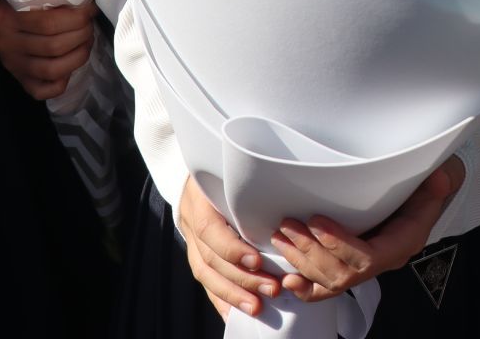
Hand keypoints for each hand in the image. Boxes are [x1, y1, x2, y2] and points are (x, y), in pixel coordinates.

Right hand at [0, 0, 95, 99]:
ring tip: (86, 41)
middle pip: (54, 47)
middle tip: (89, 25)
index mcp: (5, 18)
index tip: (90, 10)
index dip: (77, 18)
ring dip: (78, 55)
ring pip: (52, 70)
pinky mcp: (19, 80)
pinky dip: (63, 81)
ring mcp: (11, 65)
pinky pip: (43, 91)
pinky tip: (71, 64)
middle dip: (81, 35)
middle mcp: (5, 44)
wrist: (5, 15)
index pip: (48, 23)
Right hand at [178, 176, 283, 320]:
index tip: (257, 261)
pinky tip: (233, 314)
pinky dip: (220, 299)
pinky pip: (205, 280)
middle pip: (211, 258)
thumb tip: (289, 203)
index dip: (231, 248)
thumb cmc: (225, 167)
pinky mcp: (195, 252)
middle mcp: (191, 220)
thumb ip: (251, 187)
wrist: (199, 165)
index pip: (209, 229)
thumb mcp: (233, 169)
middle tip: (272, 289)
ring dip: (233, 294)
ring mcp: (190, 238)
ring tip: (257, 307)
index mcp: (199, 198)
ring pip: (206, 274)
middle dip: (241, 278)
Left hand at [271, 157, 464, 303]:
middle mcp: (382, 261)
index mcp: (400, 245)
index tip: (317, 221)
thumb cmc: (423, 188)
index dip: (340, 244)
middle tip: (289, 226)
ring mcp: (364, 267)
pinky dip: (306, 288)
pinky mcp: (350, 267)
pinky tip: (289, 280)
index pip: (368, 258)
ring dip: (301, 261)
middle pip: (343, 273)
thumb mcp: (436, 181)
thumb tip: (440, 179)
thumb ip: (438, 182)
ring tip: (282, 236)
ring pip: (330, 280)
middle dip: (312, 252)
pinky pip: (327, 288)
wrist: (422, 197)